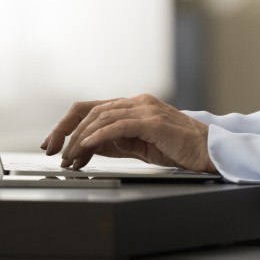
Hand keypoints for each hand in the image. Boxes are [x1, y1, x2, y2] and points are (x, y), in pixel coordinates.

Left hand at [40, 94, 214, 173]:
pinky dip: (98, 136)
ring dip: (79, 139)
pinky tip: (86, 147)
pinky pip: (118, 125)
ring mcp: (145, 109)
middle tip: (53, 152)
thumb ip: (115, 142)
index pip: (90, 108)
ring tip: (69, 157)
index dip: (66, 124)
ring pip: (101, 118)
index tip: (51, 142)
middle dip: (66, 131)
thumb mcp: (138, 145)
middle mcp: (137, 102)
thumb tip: (87, 148)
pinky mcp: (153, 122)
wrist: (207, 150)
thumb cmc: (177, 148)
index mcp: (132, 105)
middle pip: (90, 110)